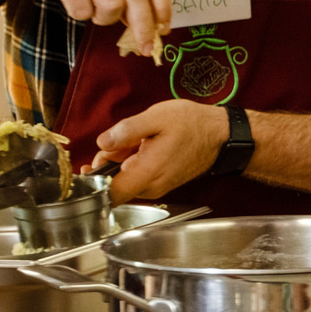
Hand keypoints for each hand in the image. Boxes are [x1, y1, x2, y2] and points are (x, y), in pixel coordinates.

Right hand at [4, 0, 169, 55]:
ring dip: (104, 18)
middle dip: (143, 27)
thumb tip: (153, 26)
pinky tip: (74, 2)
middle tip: (145, 47)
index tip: (164, 29)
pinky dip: (81, 14)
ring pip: (111, 6)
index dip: (163, 6)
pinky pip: (83, 10)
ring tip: (94, 9)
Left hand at [89, 99, 227, 199]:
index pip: (110, 194)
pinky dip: (133, 165)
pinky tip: (143, 147)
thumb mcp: (156, 117)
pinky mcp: (163, 183)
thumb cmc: (192, 125)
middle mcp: (152, 186)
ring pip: (126, 181)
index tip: (90, 166)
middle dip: (107, 165)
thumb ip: (126, 131)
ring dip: (121, 163)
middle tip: (116, 142)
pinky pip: (139, 179)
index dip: (94, 182)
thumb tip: (102, 142)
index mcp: (147, 172)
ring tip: (135, 141)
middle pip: (115, 186)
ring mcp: (158, 187)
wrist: (220, 135)